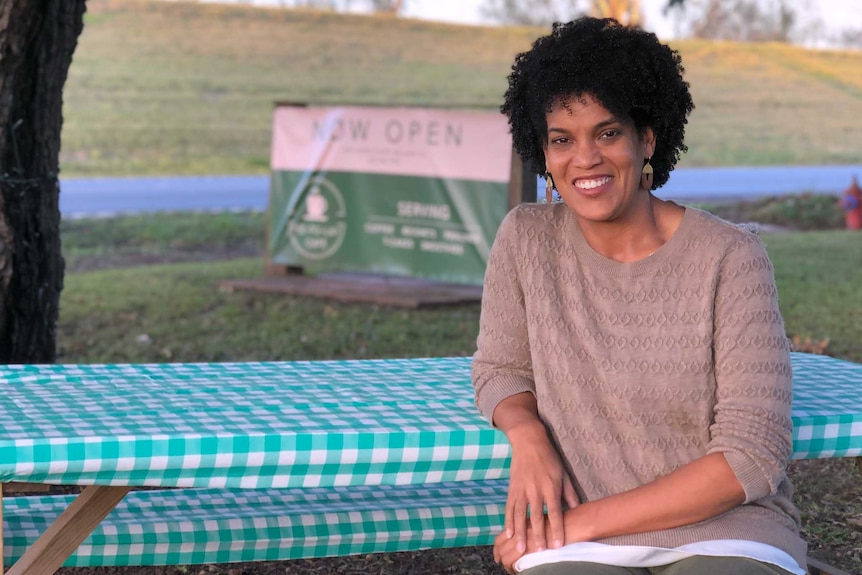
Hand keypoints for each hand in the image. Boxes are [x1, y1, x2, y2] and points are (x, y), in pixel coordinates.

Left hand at [493, 514, 554, 573]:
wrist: (571, 525)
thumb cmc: (560, 523)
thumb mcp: (541, 522)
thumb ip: (530, 529)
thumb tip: (522, 539)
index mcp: (519, 524)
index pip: (500, 537)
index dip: (497, 548)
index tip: (498, 555)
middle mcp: (518, 532)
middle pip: (500, 547)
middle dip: (499, 557)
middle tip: (501, 563)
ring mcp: (523, 542)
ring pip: (506, 556)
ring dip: (507, 565)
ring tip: (511, 569)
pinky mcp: (529, 552)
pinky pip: (515, 563)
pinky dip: (514, 568)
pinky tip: (519, 570)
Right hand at [504, 421, 578, 555]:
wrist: (528, 441)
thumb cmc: (549, 457)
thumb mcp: (564, 473)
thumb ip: (569, 493)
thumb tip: (577, 509)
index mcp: (550, 487)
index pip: (555, 512)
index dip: (556, 529)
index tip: (558, 545)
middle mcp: (535, 490)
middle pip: (537, 517)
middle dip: (538, 535)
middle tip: (539, 551)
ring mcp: (522, 490)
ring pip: (520, 515)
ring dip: (520, 533)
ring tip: (520, 548)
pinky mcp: (512, 489)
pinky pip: (510, 508)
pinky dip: (508, 521)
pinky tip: (508, 533)